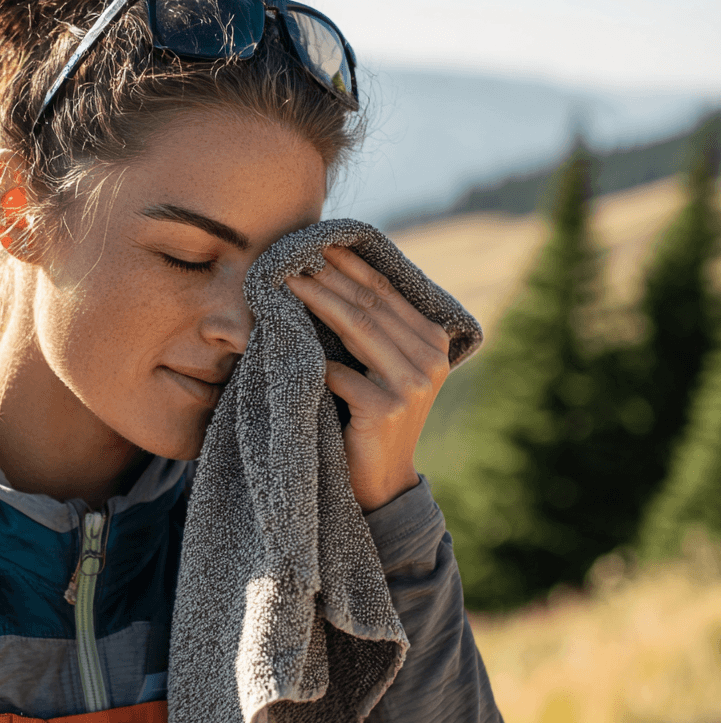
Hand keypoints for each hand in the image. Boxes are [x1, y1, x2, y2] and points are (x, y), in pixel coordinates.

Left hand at [285, 246, 450, 512]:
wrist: (381, 479)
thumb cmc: (371, 414)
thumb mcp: (383, 366)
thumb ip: (375, 327)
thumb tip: (331, 270)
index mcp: (433, 341)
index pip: (386, 292)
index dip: (351, 265)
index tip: (319, 242)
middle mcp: (431, 358)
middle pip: (370, 305)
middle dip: (330, 276)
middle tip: (295, 255)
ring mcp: (412, 384)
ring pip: (358, 329)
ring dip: (319, 301)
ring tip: (289, 281)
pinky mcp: (387, 408)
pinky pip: (340, 374)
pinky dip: (314, 360)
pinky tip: (289, 341)